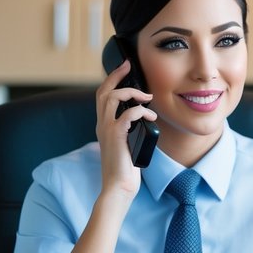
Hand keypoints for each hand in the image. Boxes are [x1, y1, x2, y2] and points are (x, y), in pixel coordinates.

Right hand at [94, 59, 155, 196]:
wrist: (118, 186)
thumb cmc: (125, 168)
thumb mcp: (127, 143)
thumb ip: (129, 129)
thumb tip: (144, 117)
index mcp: (103, 125)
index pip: (102, 96)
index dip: (112, 80)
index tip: (124, 68)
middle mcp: (102, 125)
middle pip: (104, 91)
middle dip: (116, 76)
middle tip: (129, 66)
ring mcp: (107, 130)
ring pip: (112, 98)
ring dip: (131, 93)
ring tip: (147, 97)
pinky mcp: (116, 136)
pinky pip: (127, 114)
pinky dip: (141, 111)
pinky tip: (151, 117)